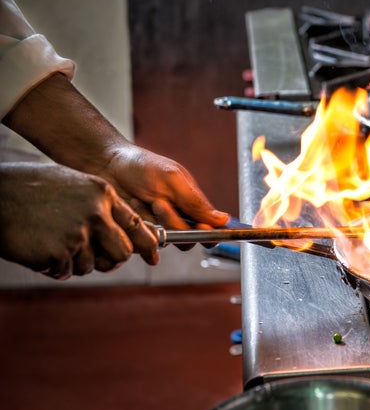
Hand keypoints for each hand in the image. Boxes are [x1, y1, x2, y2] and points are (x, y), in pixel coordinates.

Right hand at [0, 162, 158, 278]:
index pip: (136, 224)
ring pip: (92, 265)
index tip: (153, 255)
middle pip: (123, 253)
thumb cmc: (30, 190)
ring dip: (74, 262)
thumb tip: (122, 234)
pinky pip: (66, 272)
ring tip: (52, 242)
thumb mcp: (73, 185)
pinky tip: (39, 249)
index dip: (147, 244)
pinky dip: (54, 267)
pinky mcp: (59, 253)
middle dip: (111, 260)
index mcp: (102, 193)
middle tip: (96, 259)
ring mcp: (78, 233)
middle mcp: (96, 213)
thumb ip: (99, 206)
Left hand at [95, 144, 229, 237]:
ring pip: (166, 242)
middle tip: (159, 203)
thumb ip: (196, 202)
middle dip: (174, 223)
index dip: (209, 234)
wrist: (106, 165)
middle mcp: (177, 221)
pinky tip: (130, 209)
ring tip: (141, 201)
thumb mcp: (173, 179)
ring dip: (154, 223)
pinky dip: (136, 227)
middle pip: (188, 240)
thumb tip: (224, 219)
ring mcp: (157, 229)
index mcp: (192, 207)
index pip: (210, 231)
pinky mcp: (138, 236)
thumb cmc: (142, 167)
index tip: (200, 227)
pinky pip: (143, 244)